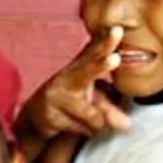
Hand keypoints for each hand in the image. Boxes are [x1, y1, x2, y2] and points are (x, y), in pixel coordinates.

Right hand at [22, 25, 133, 140]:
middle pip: (87, 71)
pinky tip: (75, 126)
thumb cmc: (71, 101)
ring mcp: (56, 96)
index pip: (95, 52)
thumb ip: (111, 107)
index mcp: (79, 67)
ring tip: (93, 122)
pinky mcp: (50, 115)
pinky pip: (82, 129)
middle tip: (115, 59)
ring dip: (98, 124)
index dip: (106, 42)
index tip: (117, 31)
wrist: (35, 116)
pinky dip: (86, 132)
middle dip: (101, 65)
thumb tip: (126, 125)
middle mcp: (66, 77)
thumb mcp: (92, 99)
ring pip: (93, 115)